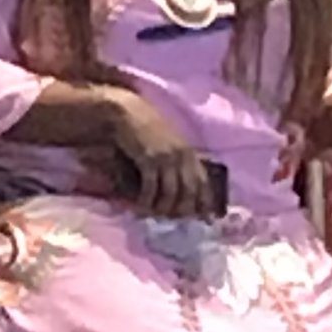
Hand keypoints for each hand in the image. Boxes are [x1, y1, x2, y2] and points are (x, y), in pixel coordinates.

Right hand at [106, 86, 216, 218]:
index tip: (203, 219)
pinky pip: (152, 188)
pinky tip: (140, 207)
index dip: (204, 203)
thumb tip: (182, 188)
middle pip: (189, 192)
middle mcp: (182, 156)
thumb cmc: (146, 129)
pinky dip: (146, 201)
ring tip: (152, 215)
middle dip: (181, 210)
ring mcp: (166, 158)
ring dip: (161, 209)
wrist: (128, 112)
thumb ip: (178, 162)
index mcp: (189, 153)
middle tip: (169, 220)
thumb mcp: (169, 144)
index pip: (203, 183)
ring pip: (171, 193)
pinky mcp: (149, 159)